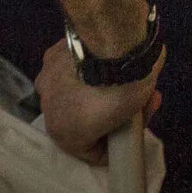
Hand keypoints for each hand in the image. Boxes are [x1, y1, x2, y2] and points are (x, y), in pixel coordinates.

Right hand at [36, 39, 161, 164]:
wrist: (109, 41)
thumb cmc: (123, 87)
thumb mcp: (137, 111)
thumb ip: (135, 117)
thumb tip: (146, 101)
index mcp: (64, 135)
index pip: (96, 151)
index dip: (119, 140)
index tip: (135, 124)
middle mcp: (47, 110)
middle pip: (82, 121)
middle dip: (106, 115)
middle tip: (133, 100)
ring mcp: (45, 80)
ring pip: (72, 95)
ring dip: (91, 91)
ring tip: (118, 76)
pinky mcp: (49, 56)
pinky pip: (67, 71)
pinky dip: (81, 69)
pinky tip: (98, 59)